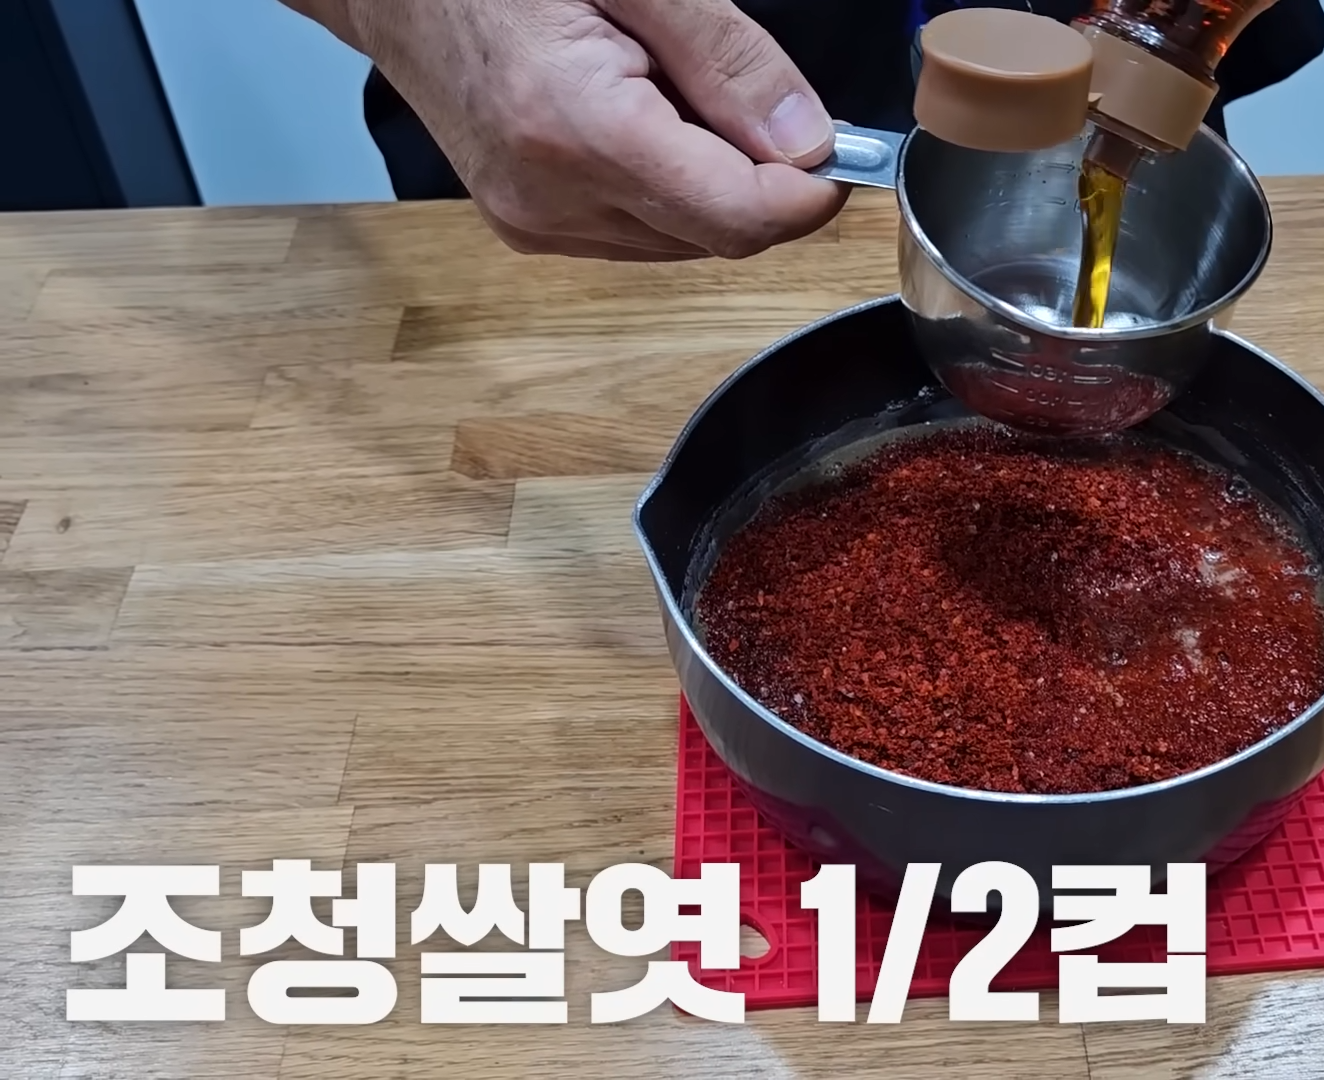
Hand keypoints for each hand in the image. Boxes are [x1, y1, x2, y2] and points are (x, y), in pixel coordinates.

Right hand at [319, 0, 849, 259]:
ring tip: (677, 99)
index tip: (840, 156)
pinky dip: (669, 194)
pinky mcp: (529, 228)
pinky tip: (645, 128)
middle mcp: (554, 202)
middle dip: (763, 185)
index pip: (737, 217)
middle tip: (758, 103)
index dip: (808, 196)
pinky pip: (638, 237)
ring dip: (714, 189)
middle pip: (717, 238)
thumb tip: (807, 141)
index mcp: (580, 131)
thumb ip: (727, 60)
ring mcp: (537, 224)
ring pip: (682, 245)